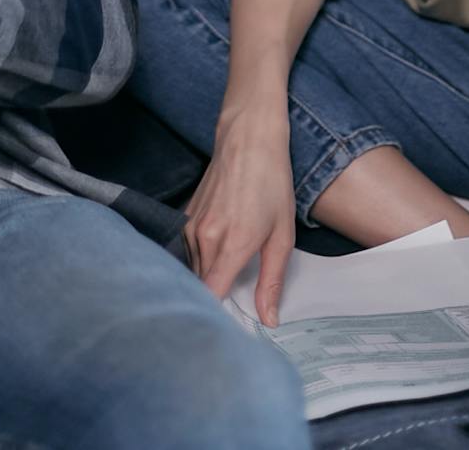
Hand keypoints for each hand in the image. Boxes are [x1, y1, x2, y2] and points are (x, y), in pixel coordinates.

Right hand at [183, 105, 297, 325]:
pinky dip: (198, 261)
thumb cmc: (271, 182)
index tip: (231, 329)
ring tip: (225, 283)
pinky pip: (187, 251)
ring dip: (204, 280)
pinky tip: (216, 258)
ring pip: (191, 269)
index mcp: (232, 244)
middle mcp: (205, 237)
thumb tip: (268, 318)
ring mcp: (191, 225)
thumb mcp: (282, 234)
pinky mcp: (185, 216)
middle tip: (231, 312)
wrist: (248, 139)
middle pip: (199, 286)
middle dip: (212, 301)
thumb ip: (272, 280)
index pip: (211, 296)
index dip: (219, 316)